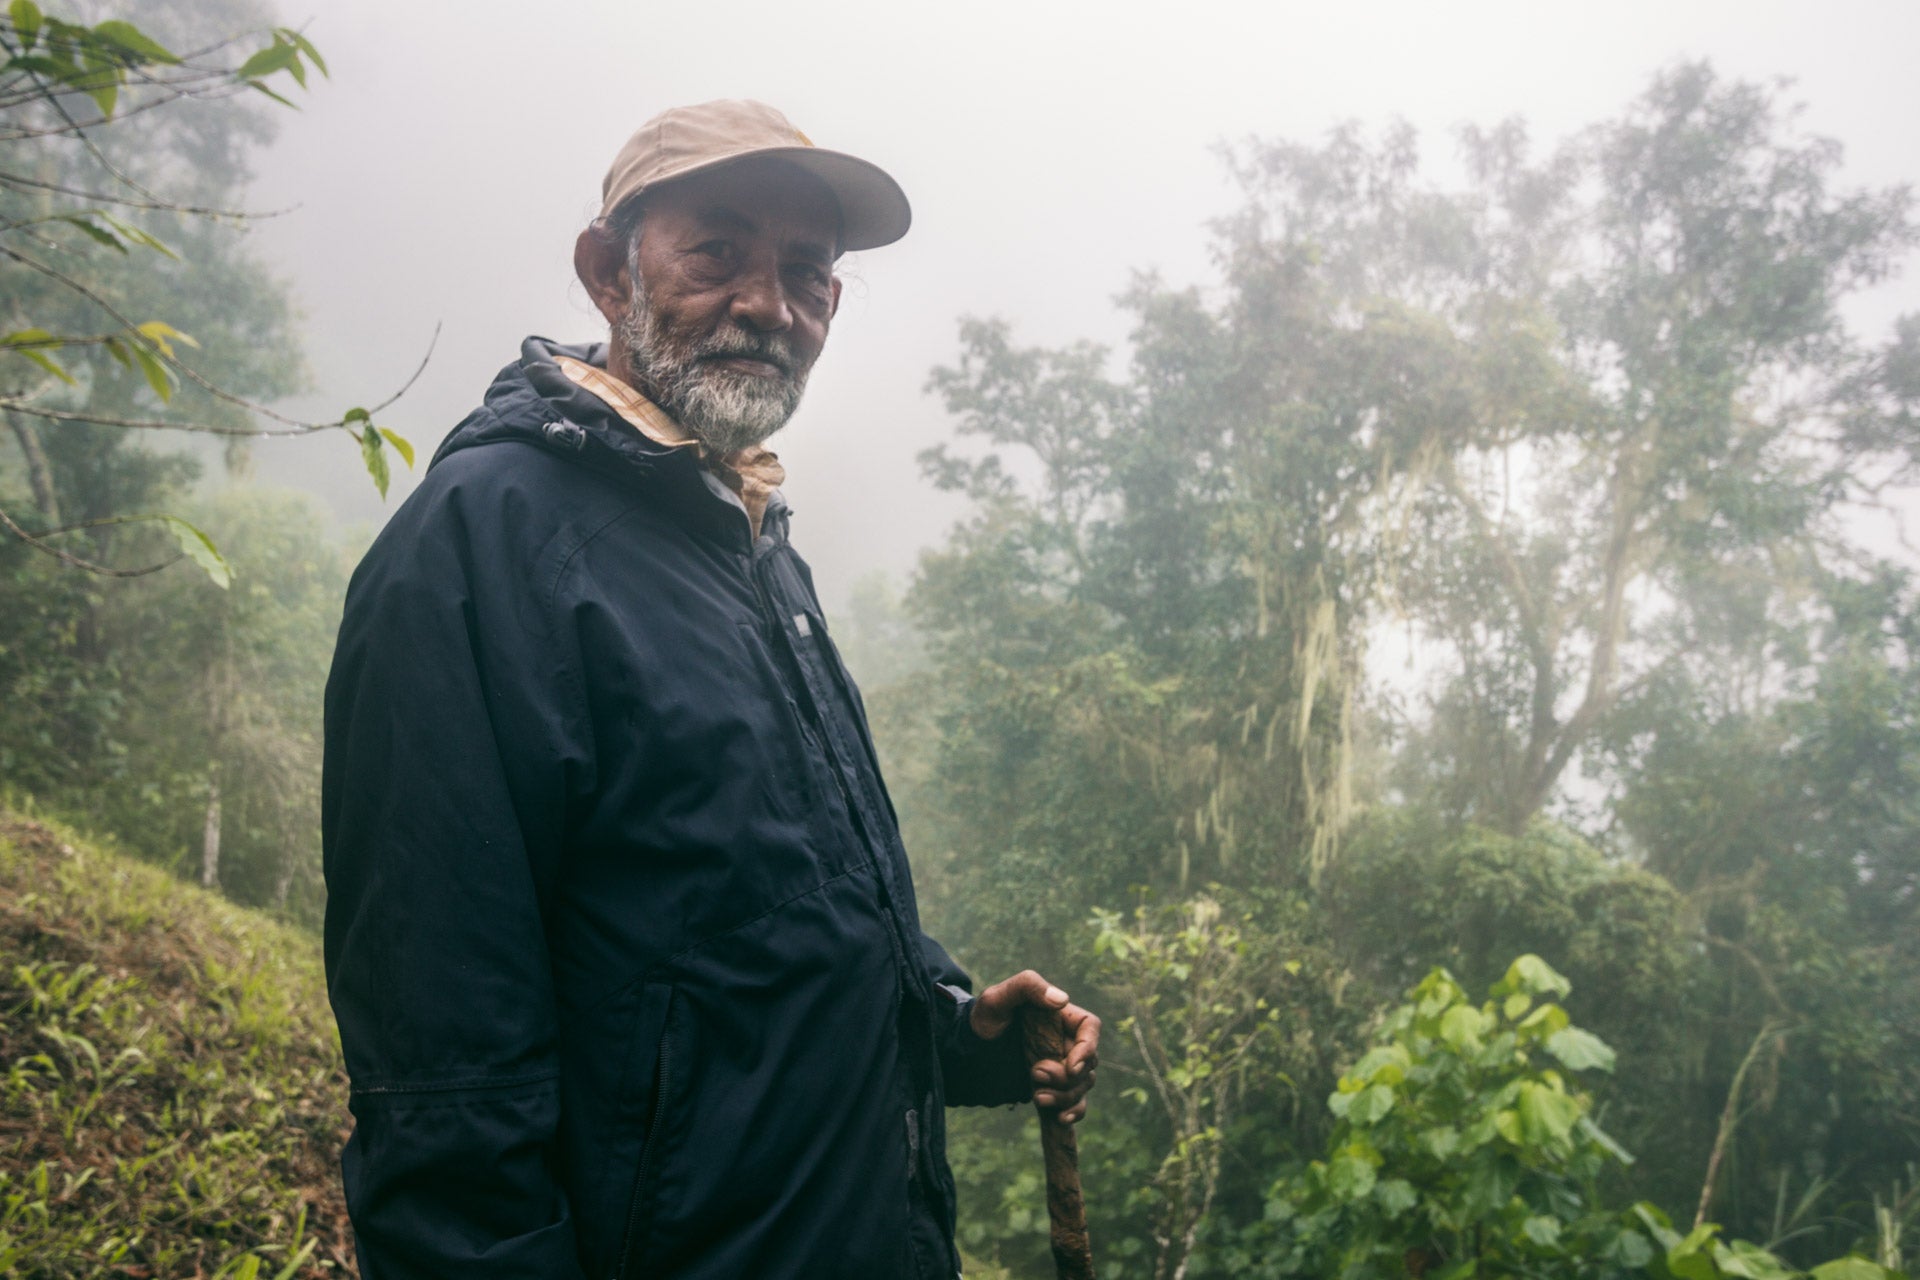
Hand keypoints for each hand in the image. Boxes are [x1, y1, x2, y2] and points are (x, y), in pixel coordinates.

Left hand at [969, 970, 1100, 1123]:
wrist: (967, 1053)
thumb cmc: (983, 1020)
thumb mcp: (996, 998)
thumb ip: (1027, 987)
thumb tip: (1062, 999)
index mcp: (1059, 1016)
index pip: (1090, 1027)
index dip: (1088, 1048)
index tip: (1071, 1066)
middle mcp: (1064, 1041)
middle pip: (1088, 1062)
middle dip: (1067, 1076)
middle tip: (1035, 1072)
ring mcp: (1059, 1066)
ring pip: (1083, 1085)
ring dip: (1065, 1096)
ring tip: (1037, 1097)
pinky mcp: (1052, 1088)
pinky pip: (1076, 1103)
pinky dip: (1074, 1112)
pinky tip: (1060, 1118)